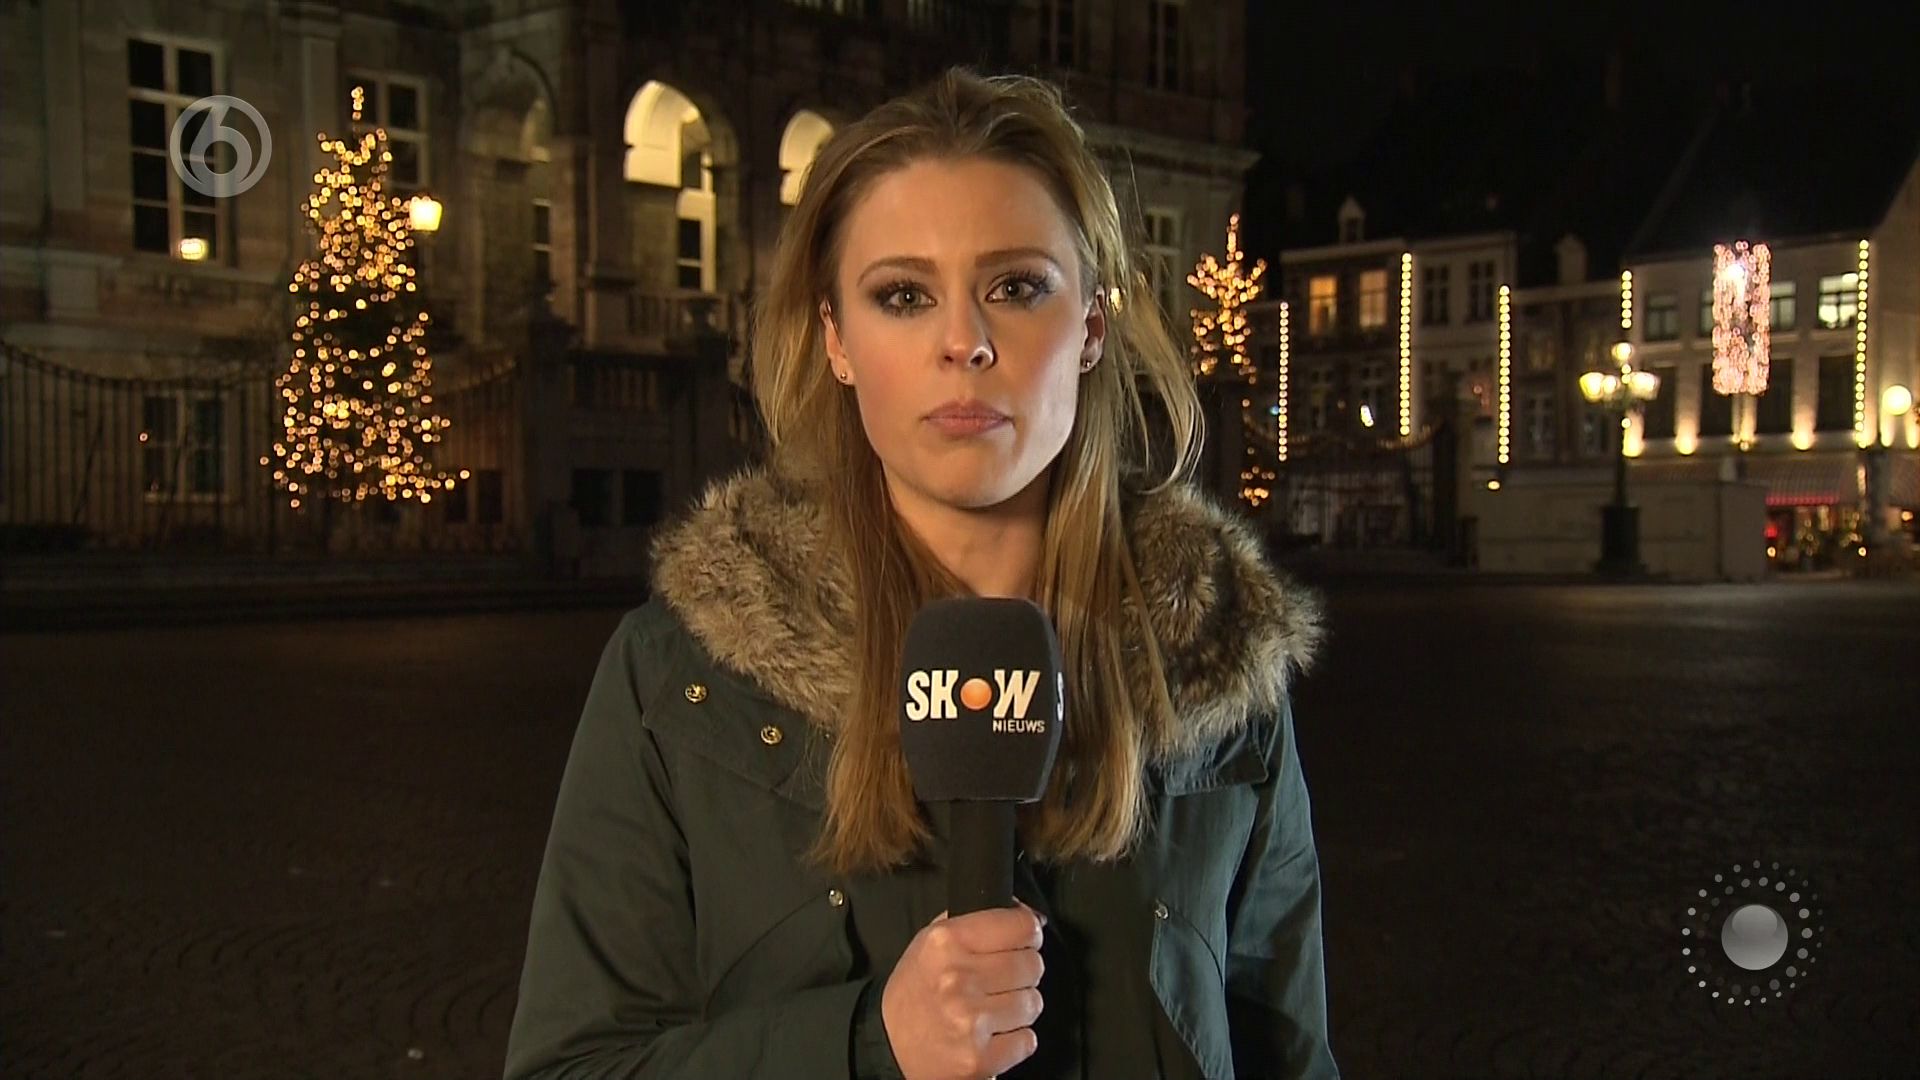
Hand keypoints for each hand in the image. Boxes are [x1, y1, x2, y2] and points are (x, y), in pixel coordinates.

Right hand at [880, 902, 1046, 1079]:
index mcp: (945, 942)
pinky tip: (991, 1032)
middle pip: (1033, 964)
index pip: (1021, 925)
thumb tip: (1031, 916)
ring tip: (993, 1007)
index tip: (1023, 939)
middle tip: (1002, 979)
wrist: (890, 1045)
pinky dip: (1015, 1038)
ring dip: (1020, 1006)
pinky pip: (1027, 1040)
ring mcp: (970, 1021)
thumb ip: (977, 920)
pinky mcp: (979, 1058)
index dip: (1028, 931)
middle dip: (1024, 971)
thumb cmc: (916, 990)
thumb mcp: (931, 940)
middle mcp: (957, 979)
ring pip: (1033, 1002)